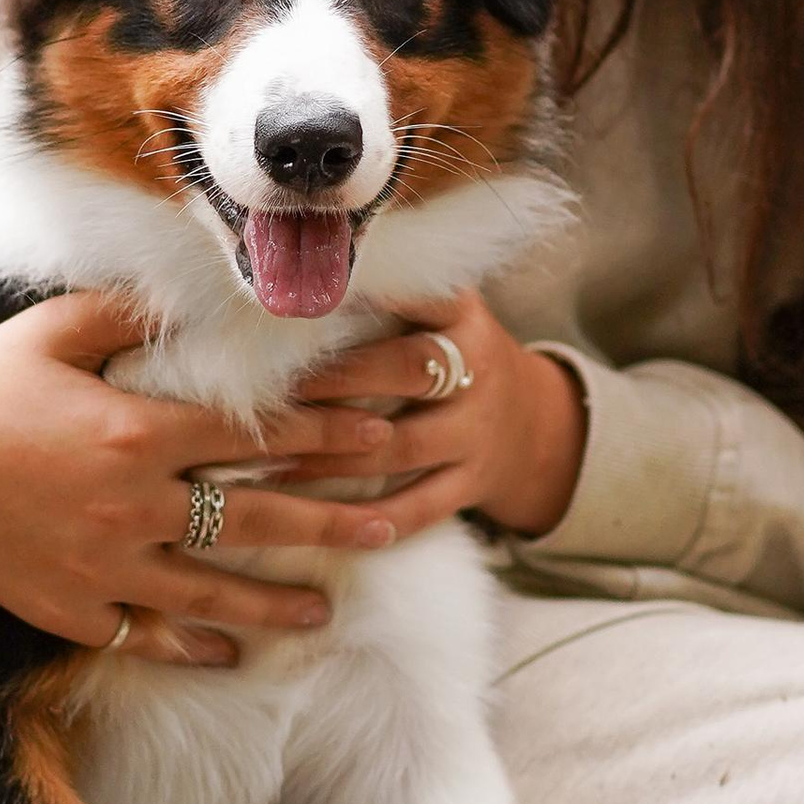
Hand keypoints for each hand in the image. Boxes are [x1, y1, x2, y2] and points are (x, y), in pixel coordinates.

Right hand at [0, 292, 412, 669]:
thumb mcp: (48, 331)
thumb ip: (127, 311)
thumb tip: (193, 287)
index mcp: (133, 429)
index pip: (253, 435)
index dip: (326, 432)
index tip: (382, 431)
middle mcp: (129, 504)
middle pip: (254, 519)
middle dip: (331, 521)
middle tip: (391, 526)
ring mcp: (101, 566)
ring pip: (211, 593)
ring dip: (276, 603)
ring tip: (327, 614)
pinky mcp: (68, 610)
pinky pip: (144, 635)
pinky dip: (191, 646)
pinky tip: (231, 653)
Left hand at [276, 289, 587, 543]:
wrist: (532, 424)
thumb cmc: (453, 356)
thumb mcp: (442, 315)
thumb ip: (389, 298)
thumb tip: (294, 281)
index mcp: (463, 316)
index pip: (424, 294)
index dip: (374, 292)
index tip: (313, 295)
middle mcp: (477, 369)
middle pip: (407, 369)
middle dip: (336, 379)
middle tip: (271, 386)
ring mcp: (477, 431)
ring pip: (402, 445)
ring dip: (334, 456)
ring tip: (273, 457)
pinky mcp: (473, 482)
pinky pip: (421, 507)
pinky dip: (372, 518)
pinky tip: (324, 522)